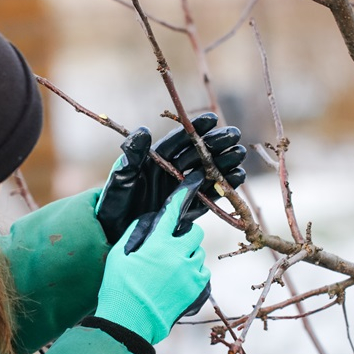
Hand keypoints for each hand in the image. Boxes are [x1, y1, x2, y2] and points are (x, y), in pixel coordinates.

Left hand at [94, 113, 246, 243]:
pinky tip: (237, 177)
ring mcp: (180, 190)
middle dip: (216, 144)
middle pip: (198, 154)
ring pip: (207, 172)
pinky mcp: (187, 208)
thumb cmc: (114, 203)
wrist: (114, 234)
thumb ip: (133, 155)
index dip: (195, 129)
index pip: (179, 140)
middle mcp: (171, 172)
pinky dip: (224, 186)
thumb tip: (144, 131)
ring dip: (224, 163)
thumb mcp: (121, 177)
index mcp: (155, 159)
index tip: (212, 119)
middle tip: (234, 136)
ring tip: (239, 155)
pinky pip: (209, 195)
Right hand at [94, 171, 210, 345]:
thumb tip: (148, 222)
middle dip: (185, 235)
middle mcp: (179, 254)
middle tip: (171, 247)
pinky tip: (178, 282)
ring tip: (170, 270)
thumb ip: (135, 234)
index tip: (194, 182)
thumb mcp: (118, 256)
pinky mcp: (197, 290)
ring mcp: (190, 273)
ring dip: (188, 257)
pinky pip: (202, 273)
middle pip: (194, 232)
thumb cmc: (119, 288)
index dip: (184, 194)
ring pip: (198, 254)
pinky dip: (193, 274)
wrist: (130, 322)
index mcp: (158, 243)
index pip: (174, 211)